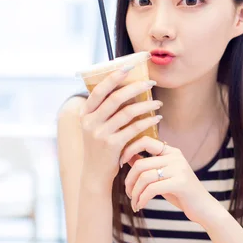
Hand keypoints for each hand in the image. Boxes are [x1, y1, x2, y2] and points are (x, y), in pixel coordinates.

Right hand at [79, 68, 161, 185]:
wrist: (94, 175)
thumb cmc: (99, 149)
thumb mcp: (94, 128)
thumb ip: (103, 111)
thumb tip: (123, 89)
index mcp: (84, 114)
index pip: (98, 90)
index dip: (113, 77)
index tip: (128, 67)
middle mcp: (90, 122)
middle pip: (116, 98)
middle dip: (136, 87)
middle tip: (151, 83)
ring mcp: (100, 134)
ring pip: (127, 112)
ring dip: (146, 105)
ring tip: (158, 103)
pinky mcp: (112, 145)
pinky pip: (134, 128)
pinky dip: (148, 121)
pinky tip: (157, 118)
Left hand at [120, 136, 211, 225]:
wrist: (204, 208)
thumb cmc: (180, 192)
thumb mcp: (162, 176)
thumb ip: (147, 165)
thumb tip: (126, 155)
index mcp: (170, 151)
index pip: (144, 141)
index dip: (128, 150)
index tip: (119, 164)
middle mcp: (175, 156)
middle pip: (140, 164)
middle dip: (129, 181)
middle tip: (128, 193)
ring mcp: (179, 168)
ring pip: (144, 177)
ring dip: (135, 192)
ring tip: (134, 202)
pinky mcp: (180, 183)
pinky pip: (152, 189)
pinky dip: (142, 199)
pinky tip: (140, 206)